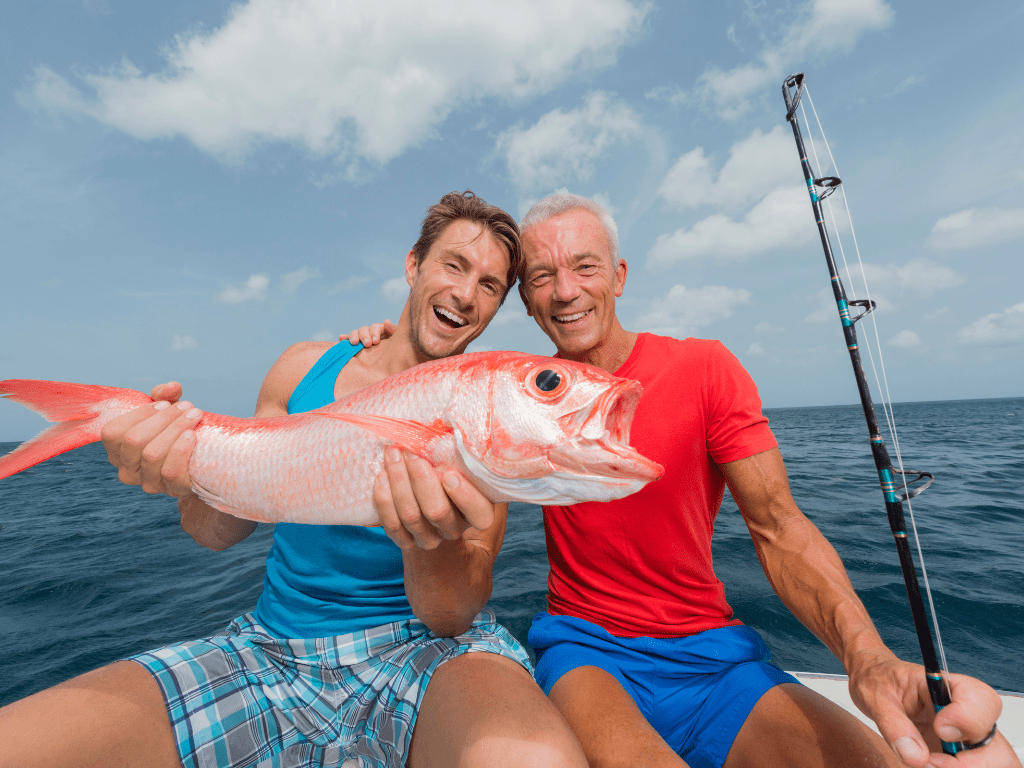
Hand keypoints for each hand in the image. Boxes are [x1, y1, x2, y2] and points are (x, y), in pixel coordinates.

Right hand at [99, 381, 201, 496]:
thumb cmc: (175, 432)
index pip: (113, 432)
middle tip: (187, 406)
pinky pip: (170, 471)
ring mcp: (148, 483)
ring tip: (194, 415)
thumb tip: (171, 387)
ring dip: (176, 429)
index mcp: (117, 450)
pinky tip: (192, 435)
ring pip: (152, 454)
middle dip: (163, 418)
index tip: (165, 403)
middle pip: (134, 441)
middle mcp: (127, 470)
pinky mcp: (170, 490)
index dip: (140, 414)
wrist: (201, 461)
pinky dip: (181, 450)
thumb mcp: (166, 411)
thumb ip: (164, 395)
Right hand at [344, 320, 395, 347]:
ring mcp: (363, 339)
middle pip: (364, 330)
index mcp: (382, 331)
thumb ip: (393, 331)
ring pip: (356, 334)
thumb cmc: (398, 351)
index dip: (374, 332)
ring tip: (354, 343)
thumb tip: (386, 321)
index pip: (376, 327)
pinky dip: (345, 339)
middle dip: (364, 336)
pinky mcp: (356, 346)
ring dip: (354, 337)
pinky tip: (341, 338)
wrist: (393, 362)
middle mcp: (371, 333)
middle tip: (367, 344)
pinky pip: (349, 341)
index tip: (375, 341)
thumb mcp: (398, 341)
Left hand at [373, 447, 496, 549]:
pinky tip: (381, 477)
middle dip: (420, 479)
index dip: (465, 497)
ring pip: (411, 516)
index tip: (449, 475)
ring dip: (399, 481)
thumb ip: (463, 454)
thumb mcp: (464, 466)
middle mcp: (454, 529)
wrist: (434, 505)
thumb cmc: (451, 474)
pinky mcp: (406, 540)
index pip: (479, 514)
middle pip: (437, 512)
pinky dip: (384, 500)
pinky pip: (392, 526)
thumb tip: (449, 424)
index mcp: (477, 512)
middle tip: (410, 452)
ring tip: (392, 454)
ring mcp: (429, 538)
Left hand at [849, 652, 1018, 767]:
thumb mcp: (875, 696)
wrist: (872, 680)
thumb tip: (915, 757)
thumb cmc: (877, 679)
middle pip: (995, 743)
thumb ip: (894, 724)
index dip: (967, 719)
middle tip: (931, 761)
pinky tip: (927, 765)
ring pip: (992, 762)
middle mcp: (964, 712)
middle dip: (970, 762)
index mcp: (946, 686)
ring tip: (927, 763)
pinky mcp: (956, 753)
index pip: (982, 700)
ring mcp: (964, 736)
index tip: (939, 728)